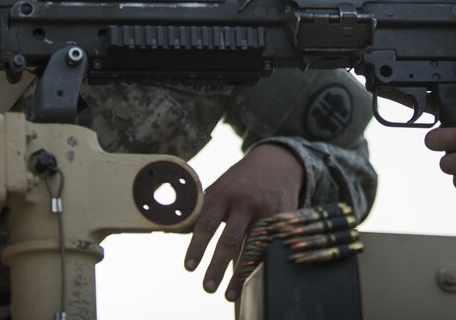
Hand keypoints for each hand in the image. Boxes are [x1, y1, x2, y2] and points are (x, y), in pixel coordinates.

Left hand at [184, 143, 303, 301]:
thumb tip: (172, 229)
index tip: (188, 268)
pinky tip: (256, 279)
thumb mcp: (218, 188)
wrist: (276, 162)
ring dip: (241, 273)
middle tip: (207, 288)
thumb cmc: (240, 181)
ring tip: (230, 294)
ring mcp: (266, 210)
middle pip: (229, 239)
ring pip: (253, 247)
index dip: (197, 247)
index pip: (206, 223)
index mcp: (223, 193)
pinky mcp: (284, 218)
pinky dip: (263, 264)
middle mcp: (245, 202)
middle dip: (217, 266)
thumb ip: (200, 209)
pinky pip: (272, 246)